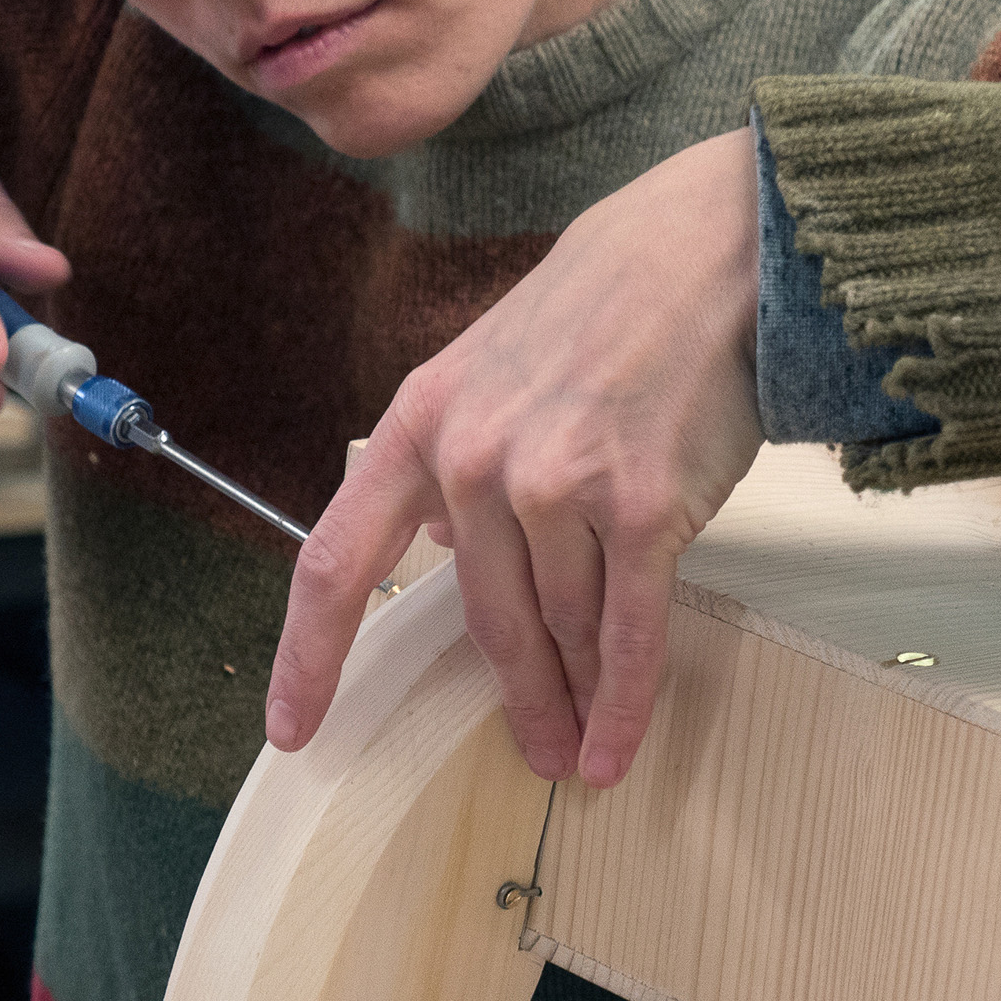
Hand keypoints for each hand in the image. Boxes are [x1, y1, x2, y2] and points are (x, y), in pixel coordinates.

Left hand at [266, 127, 764, 787]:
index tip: (295, 729)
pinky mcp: (638, 506)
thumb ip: (456, 457)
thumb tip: (440, 541)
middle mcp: (476, 460)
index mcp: (422, 422)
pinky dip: (624, 698)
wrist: (704, 251)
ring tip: (586, 743)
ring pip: (561, 628)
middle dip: (516, 695)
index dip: (310, 656)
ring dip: (577, 698)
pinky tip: (615, 742)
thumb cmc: (607, 304)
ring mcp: (555, 484)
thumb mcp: (490, 364)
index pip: (338, 560)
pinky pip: (627, 629)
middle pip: (484, 618)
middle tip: (535, 748)